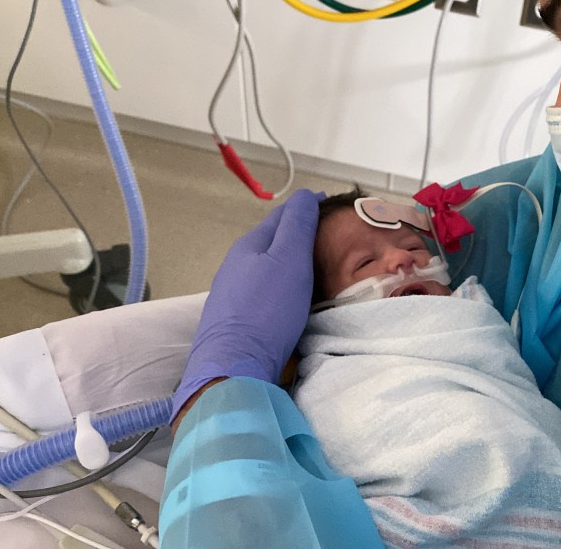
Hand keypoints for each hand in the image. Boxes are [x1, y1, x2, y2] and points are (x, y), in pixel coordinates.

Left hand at [171, 189, 322, 422]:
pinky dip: (279, 285)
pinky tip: (288, 297)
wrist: (234, 366)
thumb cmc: (266, 309)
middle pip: (271, 241)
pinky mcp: (234, 319)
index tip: (329, 204)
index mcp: (249, 245)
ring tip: (312, 265)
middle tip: (325, 235)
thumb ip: (297, 225)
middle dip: (296, 233)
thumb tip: (305, 194)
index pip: (281, 215)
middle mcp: (235, 265)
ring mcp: (232, 293)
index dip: (305, 206)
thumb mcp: (289, 259)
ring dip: (287, 261)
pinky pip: (262, 291)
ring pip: (265, 267)